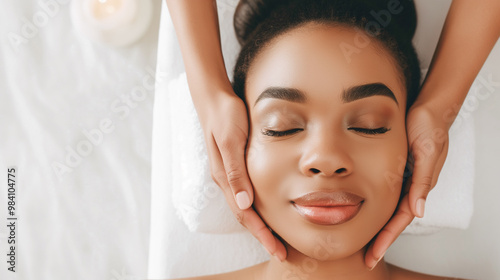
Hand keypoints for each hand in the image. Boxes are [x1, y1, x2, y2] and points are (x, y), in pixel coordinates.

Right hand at [195, 87, 286, 260]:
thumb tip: (244, 203)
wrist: (213, 98)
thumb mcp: (231, 140)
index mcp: (225, 177)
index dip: (261, 233)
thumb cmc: (225, 116)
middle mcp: (225, 180)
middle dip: (261, 236)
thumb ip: (236, 171)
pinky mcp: (232, 166)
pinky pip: (243, 195)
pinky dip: (255, 209)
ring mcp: (227, 174)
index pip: (244, 214)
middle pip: (244, 216)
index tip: (276, 249)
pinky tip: (264, 211)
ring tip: (274, 239)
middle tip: (280, 252)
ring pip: (244, 208)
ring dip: (259, 225)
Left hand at [365, 104, 448, 268]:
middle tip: (365, 259)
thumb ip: (422, 181)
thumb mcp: (426, 152)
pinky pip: (383, 193)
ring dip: (375, 226)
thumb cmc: (428, 127)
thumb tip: (419, 212)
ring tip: (360, 244)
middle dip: (380, 240)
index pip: (400, 220)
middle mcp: (408, 186)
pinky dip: (372, 206)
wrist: (427, 107)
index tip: (374, 255)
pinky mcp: (392, 169)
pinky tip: (360, 212)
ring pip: (386, 209)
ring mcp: (400, 179)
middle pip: (392, 219)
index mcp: (418, 186)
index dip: (387, 238)